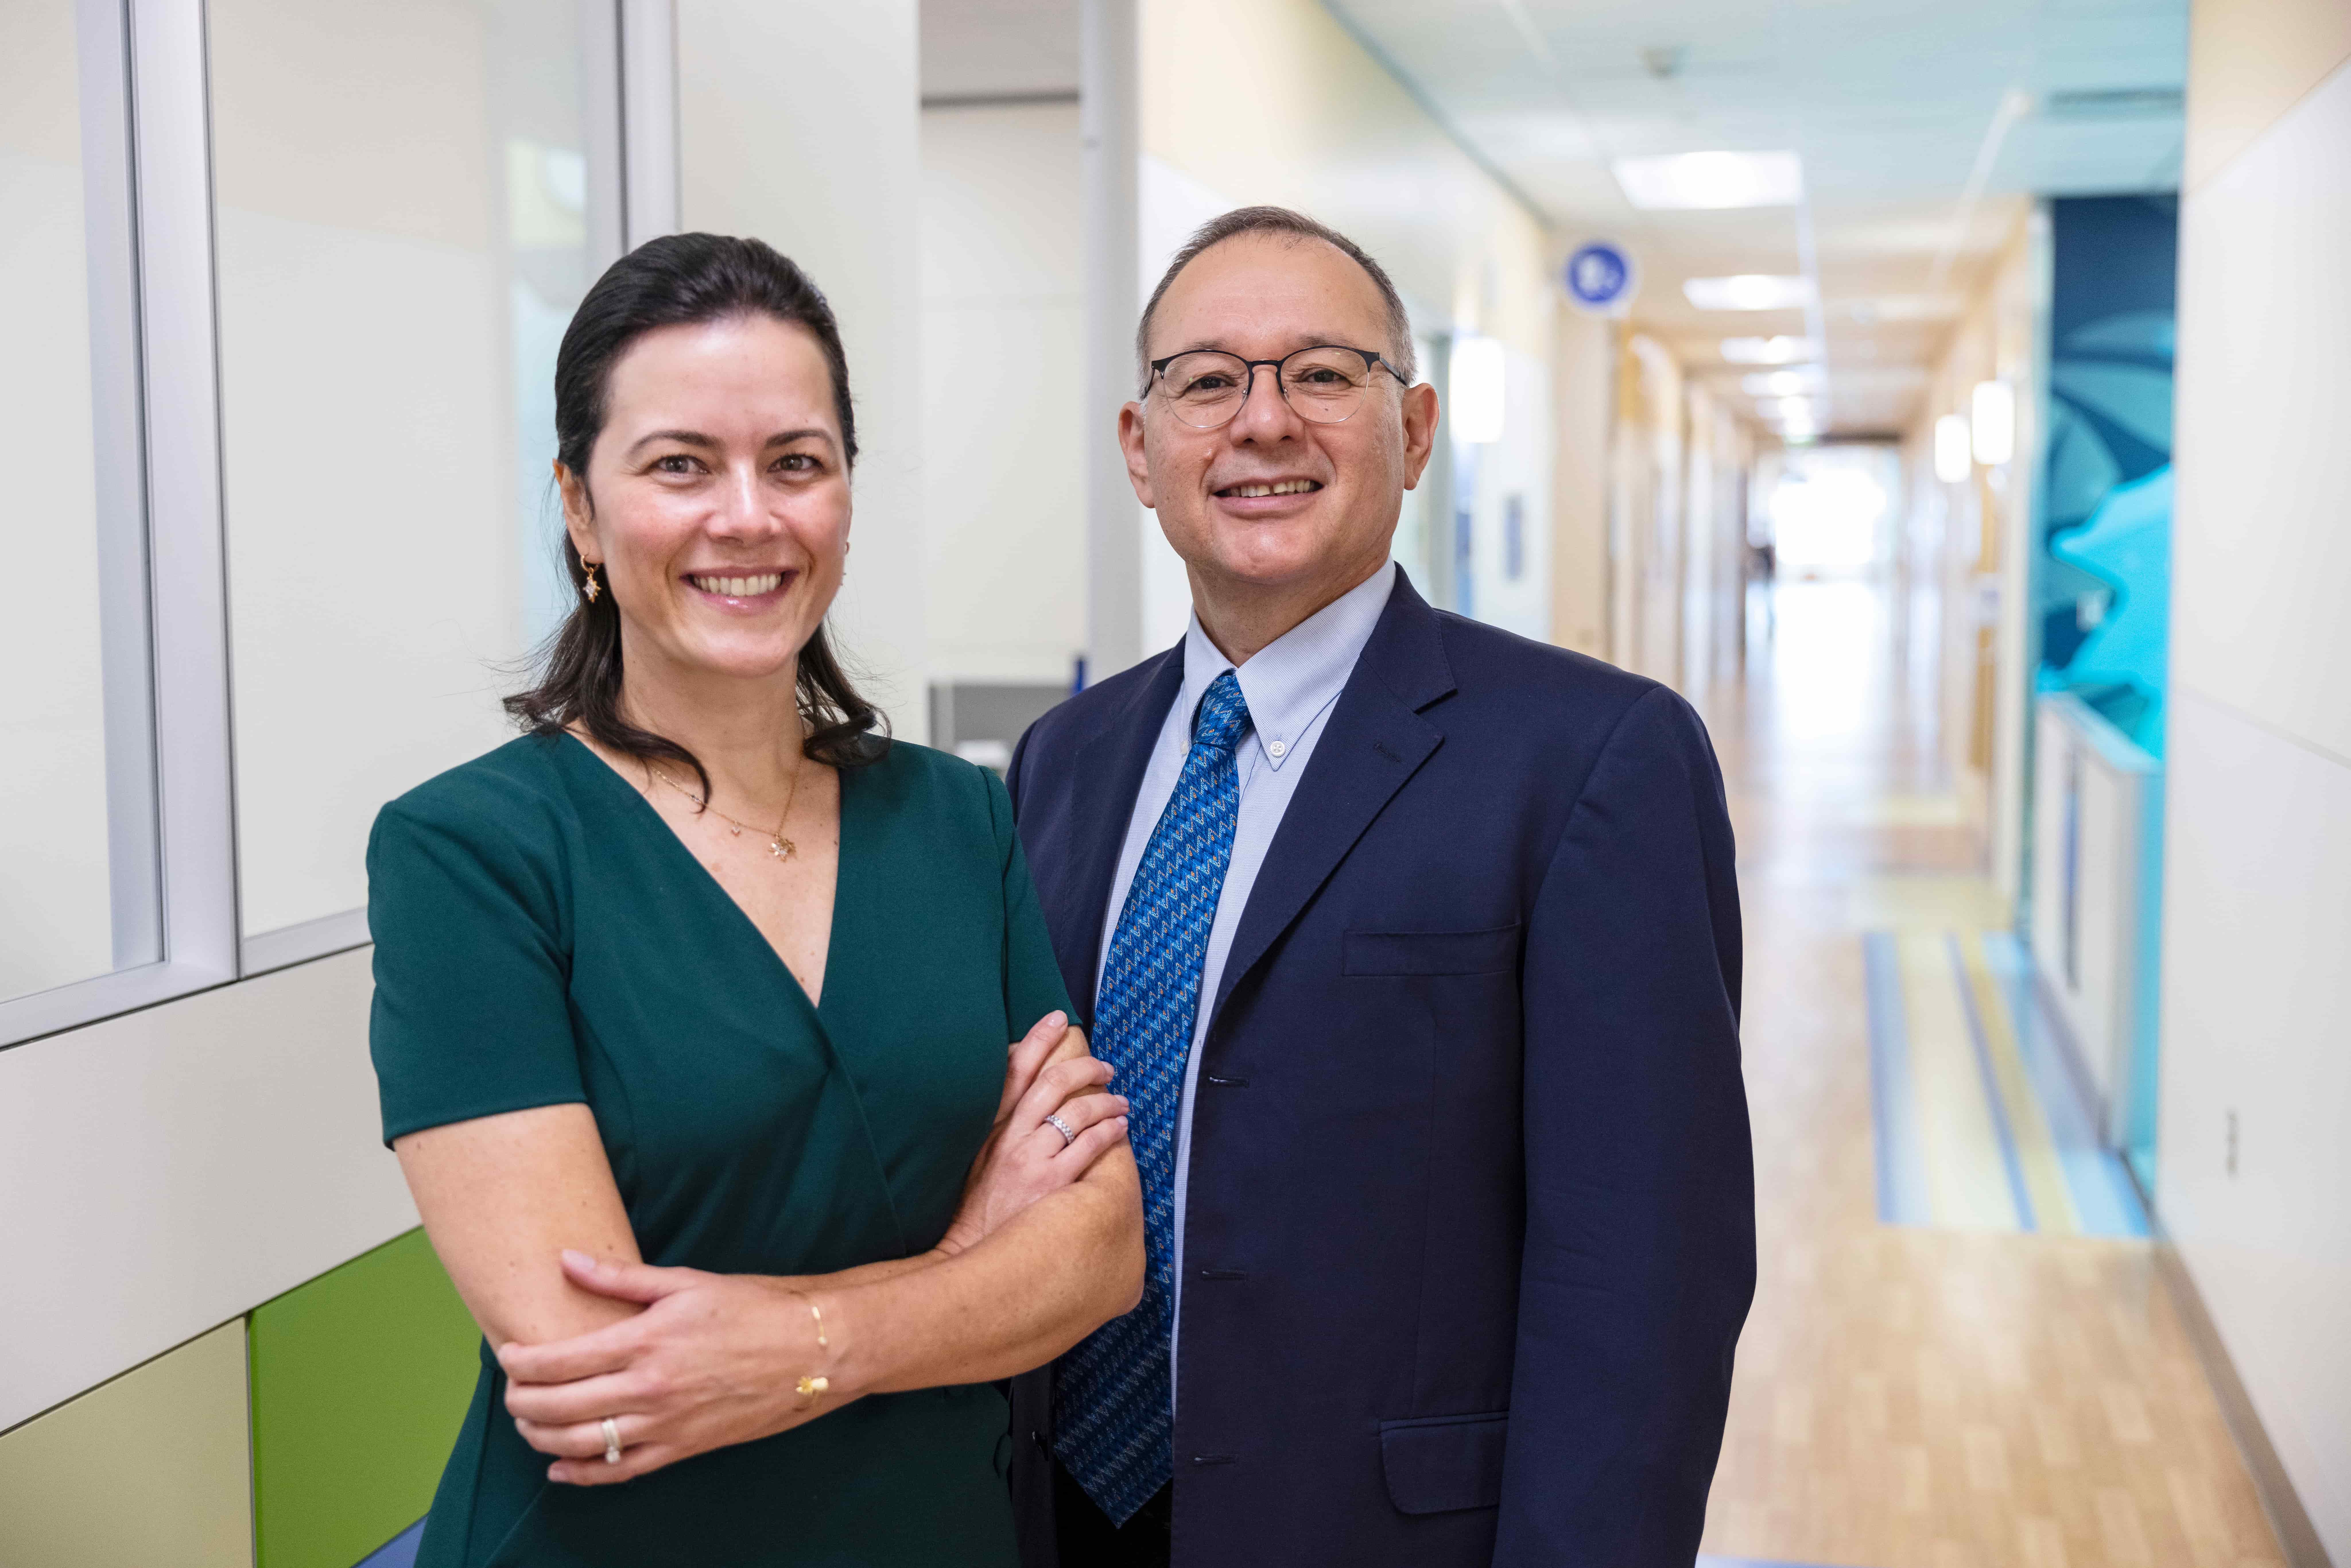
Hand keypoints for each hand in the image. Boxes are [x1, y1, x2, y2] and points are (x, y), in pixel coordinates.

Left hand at [498, 1251, 825, 1484]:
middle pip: (559, 1407)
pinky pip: (620, 1472)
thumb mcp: (686, 1281)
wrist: (812, 1350)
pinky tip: (560, 1470)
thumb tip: (567, 1260)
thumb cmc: (753, 1308)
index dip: (521, 1361)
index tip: (506, 1355)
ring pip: (581, 1445)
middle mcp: (648, 1388)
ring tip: (528, 1425)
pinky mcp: (683, 1448)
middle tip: (511, 1390)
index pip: (559, 1361)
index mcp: (645, 1341)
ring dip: (541, 1439)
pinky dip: (581, 1476)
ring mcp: (665, 1424)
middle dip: (521, 1402)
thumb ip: (621, 1277)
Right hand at [936, 1012, 1128, 1257]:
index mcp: (991, 1128)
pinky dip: (1109, 1131)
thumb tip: (1026, 1096)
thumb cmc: (979, 1209)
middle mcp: (1010, 1138)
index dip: (1037, 1040)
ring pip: (1076, 1111)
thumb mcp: (978, 1160)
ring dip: (1105, 1100)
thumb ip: (999, 1127)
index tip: (1057, 1019)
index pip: (1014, 1071)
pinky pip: (1089, 1145)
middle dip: (1084, 1067)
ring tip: (1120, 1100)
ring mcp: (1031, 1159)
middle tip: (1105, 1067)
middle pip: (1051, 1083)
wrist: (972, 1254)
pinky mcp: (1051, 1184)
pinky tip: (1120, 1127)